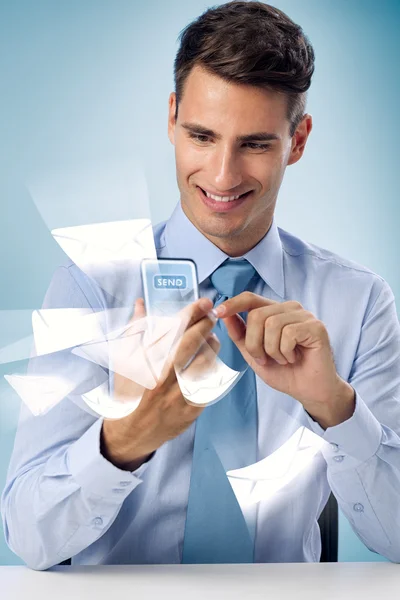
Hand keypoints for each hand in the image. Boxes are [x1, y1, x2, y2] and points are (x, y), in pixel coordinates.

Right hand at [101, 297, 219, 469]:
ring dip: (212, 345)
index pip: (174, 332)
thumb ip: (134, 330)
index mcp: (145, 365)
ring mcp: (180, 395)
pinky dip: (211, 366)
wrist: (132, 432)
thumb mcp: (123, 360)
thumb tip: (141, 304)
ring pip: (206, 361)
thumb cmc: (127, 392)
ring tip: (210, 337)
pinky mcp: (193, 409)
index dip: (192, 314)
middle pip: (193, 343)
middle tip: (211, 314)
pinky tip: (207, 360)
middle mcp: (163, 379)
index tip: (203, 302)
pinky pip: (210, 381)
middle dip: (206, 324)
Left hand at [214, 292, 354, 428]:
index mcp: (274, 312)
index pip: (250, 298)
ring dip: (271, 350)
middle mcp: (290, 309)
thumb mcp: (253, 354)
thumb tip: (224, 315)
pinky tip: (294, 358)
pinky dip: (285, 352)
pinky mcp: (315, 326)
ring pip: (271, 324)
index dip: (233, 303)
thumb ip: (240, 335)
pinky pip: (288, 333)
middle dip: (254, 343)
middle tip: (265, 359)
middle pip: (256, 315)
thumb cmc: (285, 372)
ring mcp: (304, 316)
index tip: (218, 313)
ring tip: (282, 359)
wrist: (309, 391)